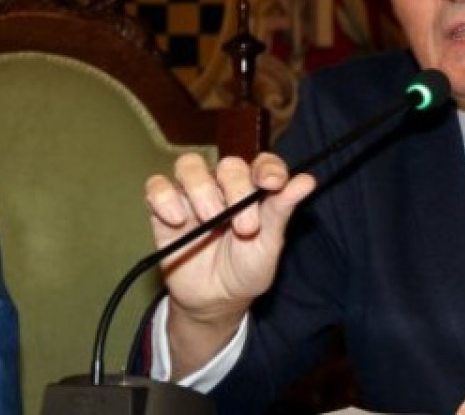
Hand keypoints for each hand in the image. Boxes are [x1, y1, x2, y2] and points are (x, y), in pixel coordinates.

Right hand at [144, 152, 315, 375]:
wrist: (215, 301)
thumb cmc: (247, 269)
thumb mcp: (269, 244)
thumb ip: (282, 210)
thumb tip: (308, 181)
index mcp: (255, 190)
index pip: (263, 163)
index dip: (268, 167)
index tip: (273, 183)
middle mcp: (223, 186)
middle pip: (228, 165)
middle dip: (238, 191)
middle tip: (245, 227)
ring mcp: (192, 195)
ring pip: (190, 166)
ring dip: (201, 188)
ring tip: (210, 219)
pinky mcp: (163, 209)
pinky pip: (157, 187)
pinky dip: (164, 197)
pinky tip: (178, 220)